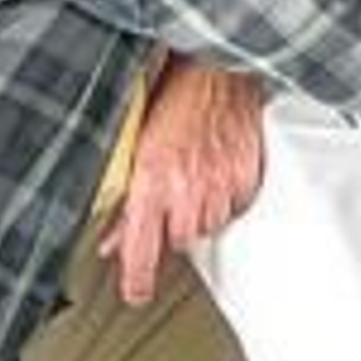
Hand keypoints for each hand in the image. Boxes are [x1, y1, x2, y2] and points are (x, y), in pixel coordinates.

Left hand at [98, 57, 264, 304]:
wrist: (220, 67)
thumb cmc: (177, 94)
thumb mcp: (137, 144)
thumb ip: (125, 198)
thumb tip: (113, 238)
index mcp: (153, 180)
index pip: (143, 250)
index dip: (138, 280)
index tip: (136, 293)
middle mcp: (188, 187)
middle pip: (181, 240)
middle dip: (173, 227)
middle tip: (171, 200)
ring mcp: (222, 183)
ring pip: (210, 226)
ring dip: (201, 213)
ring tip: (196, 180)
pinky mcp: (247, 175)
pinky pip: (237, 207)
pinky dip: (228, 198)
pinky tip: (219, 174)